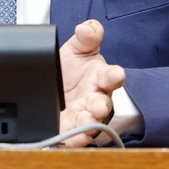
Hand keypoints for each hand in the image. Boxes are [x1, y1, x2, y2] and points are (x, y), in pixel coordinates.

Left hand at [58, 19, 125, 146]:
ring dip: (89, 125)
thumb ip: (85, 36)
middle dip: (102, 106)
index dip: (115, 75)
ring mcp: (83, 114)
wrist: (51, 83)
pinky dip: (74, 140)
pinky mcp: (70, 128)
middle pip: (103, 104)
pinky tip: (72, 140)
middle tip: (99, 107)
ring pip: (91, 123)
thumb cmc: (72, 67)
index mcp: (100, 77)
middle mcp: (95, 98)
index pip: (111, 75)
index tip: (117, 74)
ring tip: (85, 126)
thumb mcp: (77, 48)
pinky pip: (75, 137)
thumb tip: (87, 27)